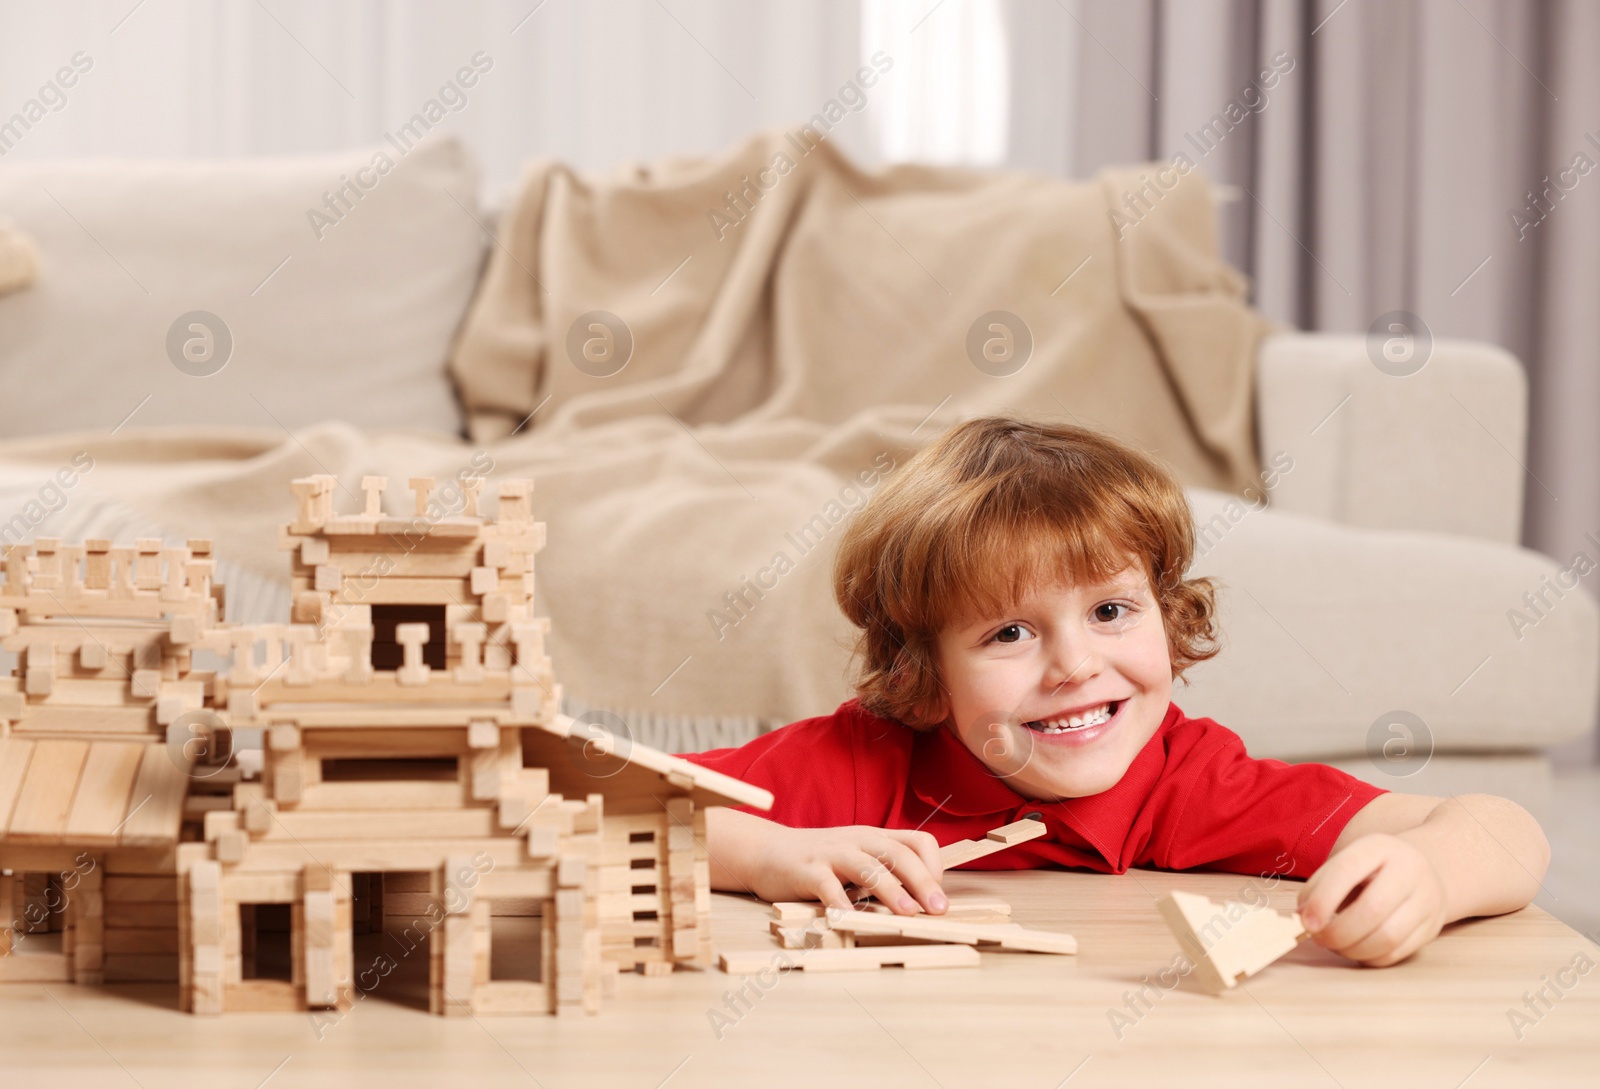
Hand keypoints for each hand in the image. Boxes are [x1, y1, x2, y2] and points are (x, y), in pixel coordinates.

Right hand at [745, 824, 946, 915]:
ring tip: (908, 914)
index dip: (934, 867)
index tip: (936, 897)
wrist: (767, 851)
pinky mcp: (807, 870)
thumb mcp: (857, 859)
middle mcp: (858, 840)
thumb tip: (921, 904)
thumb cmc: (820, 862)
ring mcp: (832, 853)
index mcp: (875, 838)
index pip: (918, 842)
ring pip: (868, 866)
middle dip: (923, 881)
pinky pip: (828, 886)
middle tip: (938, 909)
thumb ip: (884, 874)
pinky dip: (841, 904)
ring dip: (891, 890)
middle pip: (898, 854)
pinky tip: (851, 921)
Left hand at [1298, 833, 1447, 966]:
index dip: (1323, 900)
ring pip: (1388, 937)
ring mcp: (1427, 900)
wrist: (1424, 870)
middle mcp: (1410, 870)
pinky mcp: (1432, 928)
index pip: (1348, 870)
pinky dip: (1370, 958)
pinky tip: (1356, 950)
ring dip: (1353, 949)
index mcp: (1380, 847)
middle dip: (1338, 932)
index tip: (1306, 922)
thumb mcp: (1348, 862)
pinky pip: (1397, 953)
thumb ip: (1320, 885)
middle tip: (1319, 938)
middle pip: (1372, 909)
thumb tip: (1301, 918)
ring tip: (1336, 945)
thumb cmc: (1373, 868)